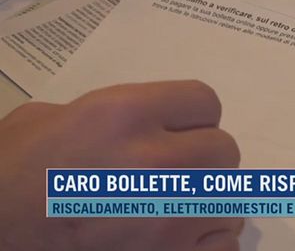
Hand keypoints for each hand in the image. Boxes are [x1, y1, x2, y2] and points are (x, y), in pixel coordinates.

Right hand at [0, 80, 241, 250]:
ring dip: (208, 198)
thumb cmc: (11, 174)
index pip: (204, 101)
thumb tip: (145, 120)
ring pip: (229, 197)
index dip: (192, 116)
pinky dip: (208, 239)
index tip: (176, 129)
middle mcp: (157, 162)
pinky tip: (180, 236)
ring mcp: (168, 216)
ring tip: (176, 204)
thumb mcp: (49, 120)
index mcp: (126, 115)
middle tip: (174, 169)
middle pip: (224, 149)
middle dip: (203, 156)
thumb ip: (111, 112)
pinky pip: (223, 242)